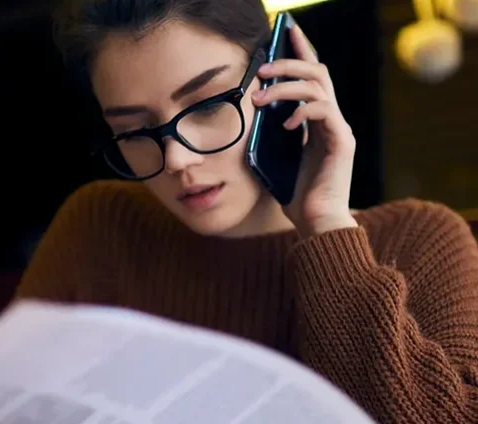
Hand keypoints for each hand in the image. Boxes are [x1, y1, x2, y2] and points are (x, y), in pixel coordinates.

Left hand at [252, 24, 357, 236]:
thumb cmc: (296, 196)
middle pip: (318, 73)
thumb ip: (269, 136)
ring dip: (287, 86)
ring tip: (260, 97)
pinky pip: (324, 112)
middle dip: (290, 62)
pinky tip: (283, 125)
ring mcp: (339, 129)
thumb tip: (251, 114)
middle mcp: (332, 121)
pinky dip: (302, 111)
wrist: (315, 224)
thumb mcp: (275, 159)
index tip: (286, 31)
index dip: (302, 51)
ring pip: (319, 87)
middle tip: (262, 67)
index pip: (312, 78)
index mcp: (318, 122)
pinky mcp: (342, 142)